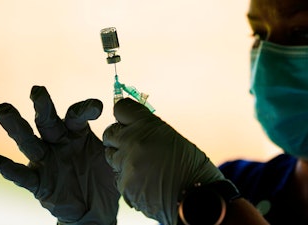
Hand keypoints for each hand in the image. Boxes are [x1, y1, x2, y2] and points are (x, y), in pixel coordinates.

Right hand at [0, 86, 119, 224]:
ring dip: (16, 127)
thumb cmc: (104, 177)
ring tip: (4, 109)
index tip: (97, 107)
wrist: (96, 208)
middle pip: (47, 121)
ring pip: (29, 141)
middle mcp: (58, 142)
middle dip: (43, 106)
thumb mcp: (114, 156)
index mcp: (77, 133)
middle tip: (38, 90)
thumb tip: (133, 121)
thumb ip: (118, 139)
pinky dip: (7, 168)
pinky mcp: (39, 182)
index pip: (76, 115)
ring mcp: (46, 161)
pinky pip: (21, 175)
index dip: (84, 108)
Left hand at [103, 98, 224, 224]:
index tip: (127, 122)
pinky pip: (118, 177)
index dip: (124, 116)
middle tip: (131, 146)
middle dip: (118, 138)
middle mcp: (133, 141)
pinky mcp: (124, 185)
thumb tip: (131, 126)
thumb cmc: (191, 167)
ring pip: (111, 156)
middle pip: (110, 133)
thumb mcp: (172, 138)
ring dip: (122, 159)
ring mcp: (127, 164)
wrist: (197, 197)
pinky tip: (146, 182)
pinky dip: (128, 180)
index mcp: (147, 125)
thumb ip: (148, 130)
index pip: (121, 109)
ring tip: (143, 166)